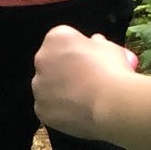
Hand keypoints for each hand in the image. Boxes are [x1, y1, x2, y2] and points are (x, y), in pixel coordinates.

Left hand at [33, 25, 139, 139]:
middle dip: (64, 68)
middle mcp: (42, 59)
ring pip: (48, 86)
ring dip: (60, 89)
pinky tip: (78, 111)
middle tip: (85, 78)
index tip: (89, 58)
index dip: (77, 49)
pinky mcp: (41, 108)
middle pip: (51, 62)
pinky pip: (49, 107)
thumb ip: (97, 44)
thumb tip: (95, 43)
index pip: (62, 40)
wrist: (110, 102)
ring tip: (84, 97)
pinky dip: (60, 109)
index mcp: (56, 38)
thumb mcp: (109, 48)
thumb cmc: (111, 69)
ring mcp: (39, 86)